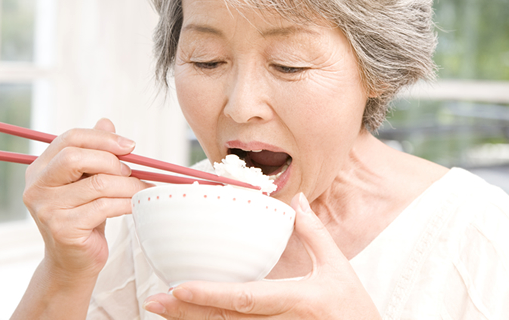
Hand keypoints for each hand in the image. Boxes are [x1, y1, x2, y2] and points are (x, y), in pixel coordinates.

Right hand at [22, 118, 147, 279]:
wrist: (74, 262)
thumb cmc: (84, 217)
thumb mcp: (88, 181)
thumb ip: (95, 152)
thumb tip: (107, 121)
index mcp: (40, 168)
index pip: (70, 139)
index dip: (102, 138)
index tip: (129, 145)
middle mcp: (37, 187)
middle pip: (75, 157)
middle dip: (111, 160)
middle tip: (131, 171)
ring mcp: (47, 209)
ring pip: (97, 184)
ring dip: (127, 184)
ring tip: (141, 189)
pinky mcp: (63, 229)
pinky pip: (104, 207)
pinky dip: (126, 203)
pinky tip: (136, 205)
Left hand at [143, 193, 380, 318]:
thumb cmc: (353, 309)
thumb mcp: (338, 268)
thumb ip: (314, 234)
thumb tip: (296, 200)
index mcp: (298, 300)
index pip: (248, 298)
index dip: (212, 294)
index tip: (180, 287)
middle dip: (188, 313)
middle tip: (155, 301)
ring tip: (162, 309)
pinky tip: (191, 319)